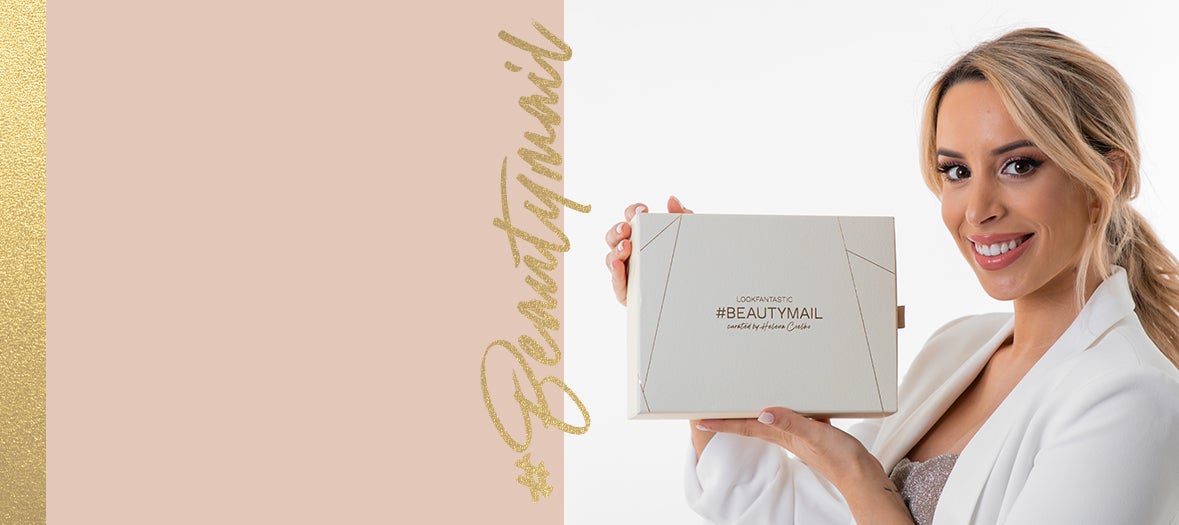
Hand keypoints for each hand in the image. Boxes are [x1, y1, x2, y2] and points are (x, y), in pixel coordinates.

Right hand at [604, 196, 692, 304]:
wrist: (696, 293)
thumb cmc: (686, 262)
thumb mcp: (687, 238)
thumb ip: (681, 217)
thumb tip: (671, 200)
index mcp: (641, 236)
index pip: (630, 219)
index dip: (632, 211)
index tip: (642, 209)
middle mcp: (630, 252)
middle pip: (613, 237)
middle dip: (617, 230)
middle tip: (627, 228)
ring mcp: (626, 272)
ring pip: (611, 259)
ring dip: (616, 250)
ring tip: (626, 246)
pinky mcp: (627, 293)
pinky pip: (617, 283)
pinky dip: (615, 273)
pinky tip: (619, 265)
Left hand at [696, 408, 912, 523]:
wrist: (861, 474)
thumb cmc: (840, 457)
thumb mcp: (815, 434)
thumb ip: (792, 423)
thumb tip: (764, 413)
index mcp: (781, 435)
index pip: (745, 427)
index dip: (722, 423)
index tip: (701, 420)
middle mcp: (785, 436)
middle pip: (751, 423)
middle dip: (731, 415)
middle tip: (713, 407)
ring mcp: (798, 436)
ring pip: (771, 419)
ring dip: (755, 410)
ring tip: (742, 400)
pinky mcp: (813, 433)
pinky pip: (794, 417)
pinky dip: (788, 408)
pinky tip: (796, 399)